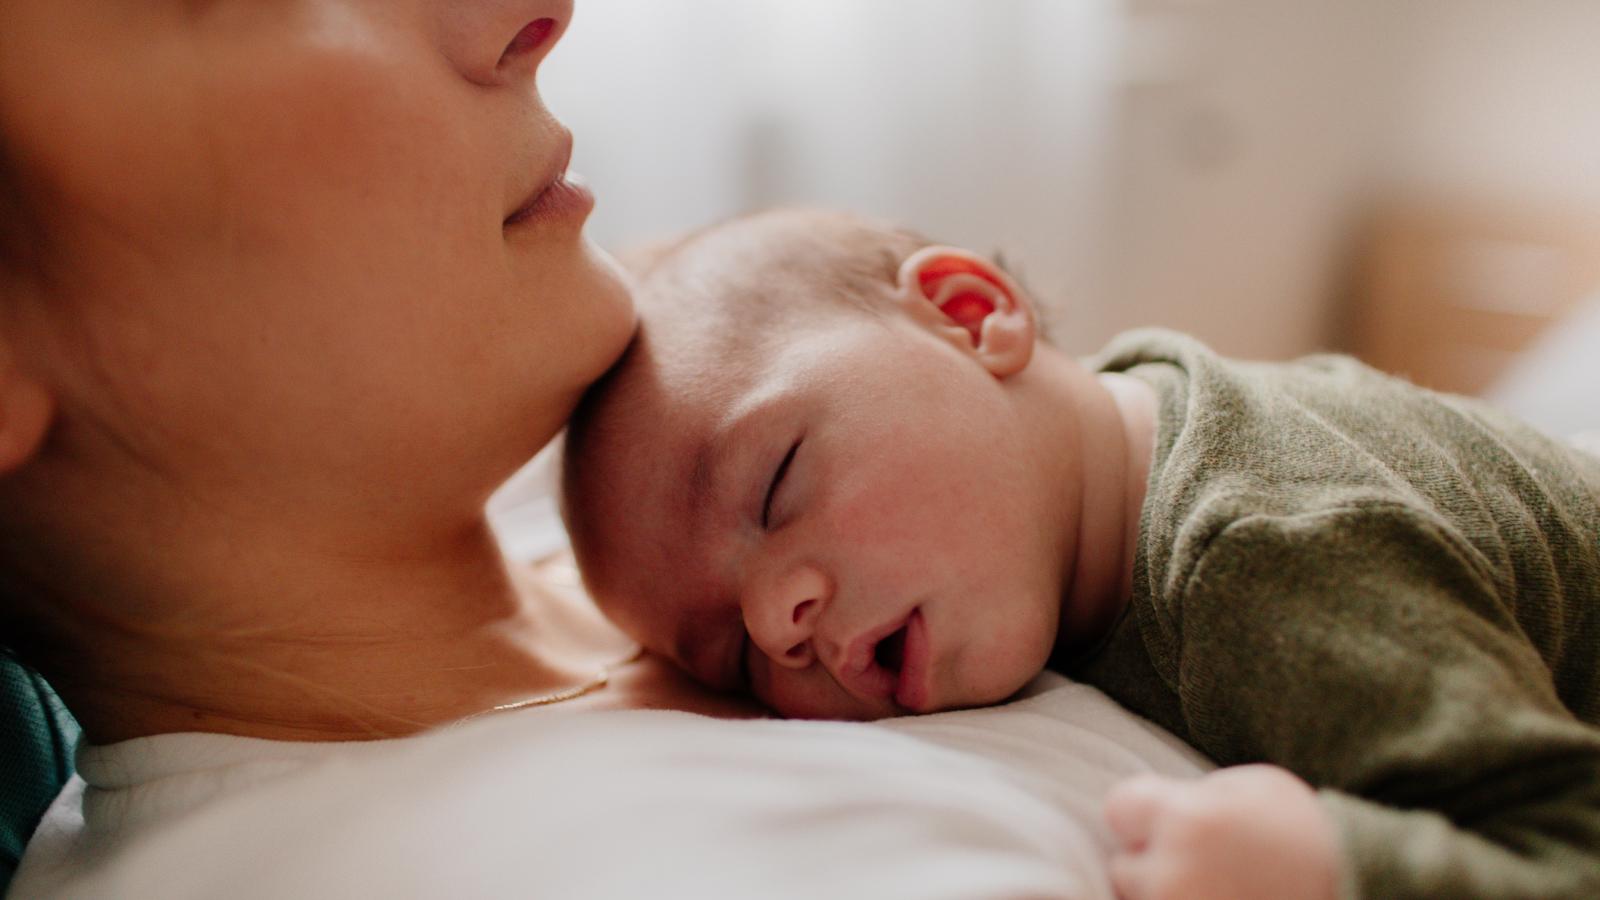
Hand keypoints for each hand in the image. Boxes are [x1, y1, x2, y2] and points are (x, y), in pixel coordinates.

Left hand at [1104, 764, 1341, 899]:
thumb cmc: (1305, 833)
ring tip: (1218, 886)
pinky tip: (1222, 898)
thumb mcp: (1250, 787)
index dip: (1139, 814)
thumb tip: (1153, 809)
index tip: (1164, 820)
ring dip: (1168, 895)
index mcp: (1188, 820)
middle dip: (1151, 863)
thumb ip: (1192, 795)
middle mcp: (1176, 873)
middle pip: (1125, 867)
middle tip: (1200, 863)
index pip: (1118, 809)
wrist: (1357, 889)